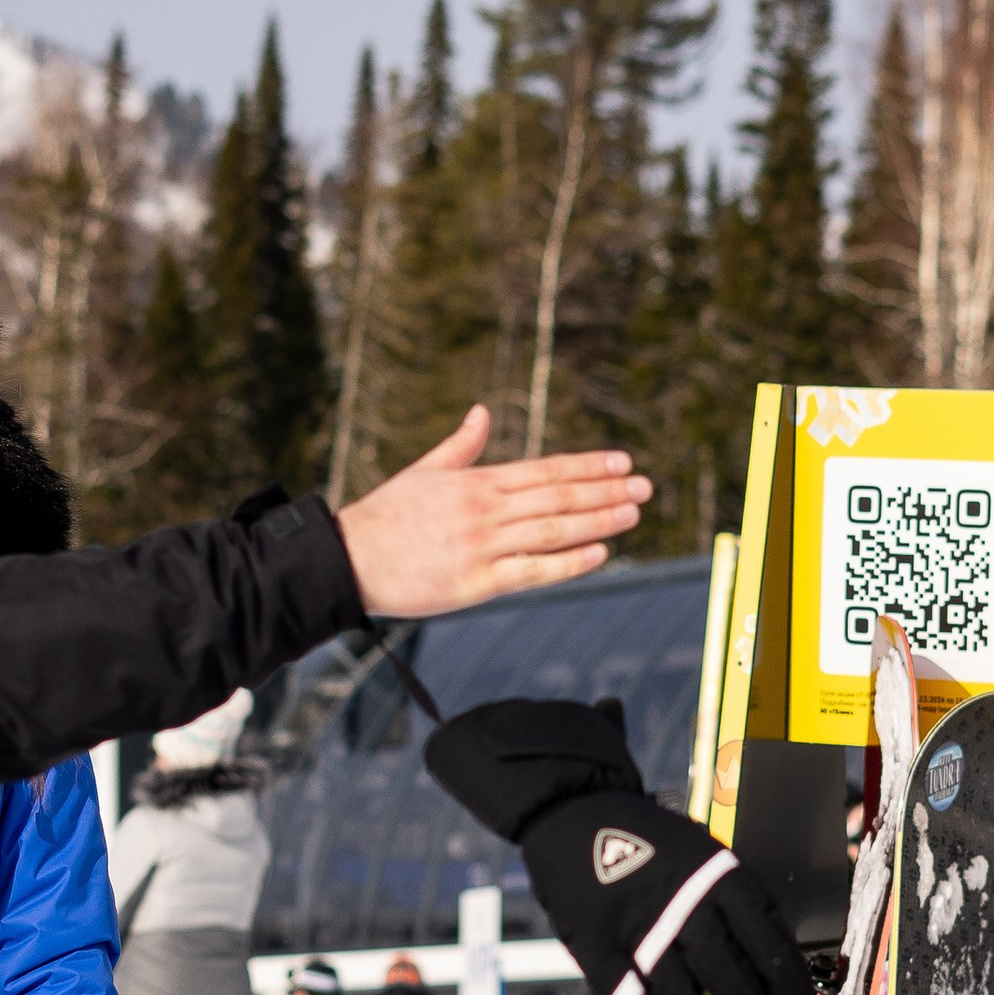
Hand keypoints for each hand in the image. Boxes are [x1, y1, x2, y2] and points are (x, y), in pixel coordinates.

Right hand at [337, 408, 649, 617]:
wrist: (348, 559)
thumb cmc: (385, 517)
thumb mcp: (423, 472)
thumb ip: (461, 446)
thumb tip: (481, 412)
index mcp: (475, 482)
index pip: (544, 469)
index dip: (587, 465)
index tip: (622, 462)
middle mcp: (484, 510)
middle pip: (558, 497)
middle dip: (606, 491)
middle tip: (645, 487)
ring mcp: (482, 546)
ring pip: (553, 530)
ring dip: (598, 521)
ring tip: (632, 514)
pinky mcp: (475, 582)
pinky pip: (532, 571)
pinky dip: (569, 562)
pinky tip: (600, 553)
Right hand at [423, 698, 815, 994]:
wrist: (573, 809)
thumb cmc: (644, 836)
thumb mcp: (701, 850)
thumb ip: (730, 898)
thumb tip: (765, 959)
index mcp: (716, 876)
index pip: (769, 940)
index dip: (789, 982)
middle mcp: (683, 904)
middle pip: (733, 982)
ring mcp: (639, 928)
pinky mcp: (596, 945)